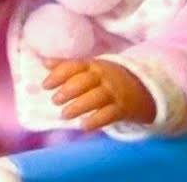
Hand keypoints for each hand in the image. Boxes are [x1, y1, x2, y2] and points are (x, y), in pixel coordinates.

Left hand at [42, 58, 156, 130]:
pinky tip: (84, 125)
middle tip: (54, 100)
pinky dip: (96, 120)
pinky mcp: (123, 108)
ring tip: (64, 115)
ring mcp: (114, 92)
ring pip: (96, 98)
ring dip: (78, 106)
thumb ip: (68, 66)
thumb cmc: (108, 78)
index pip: (74, 66)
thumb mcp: (91, 68)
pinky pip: (109, 114)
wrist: (143, 87)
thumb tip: (43, 62)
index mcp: (94, 66)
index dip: (59, 74)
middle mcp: (104, 77)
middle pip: (85, 81)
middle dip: (68, 90)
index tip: (45, 85)